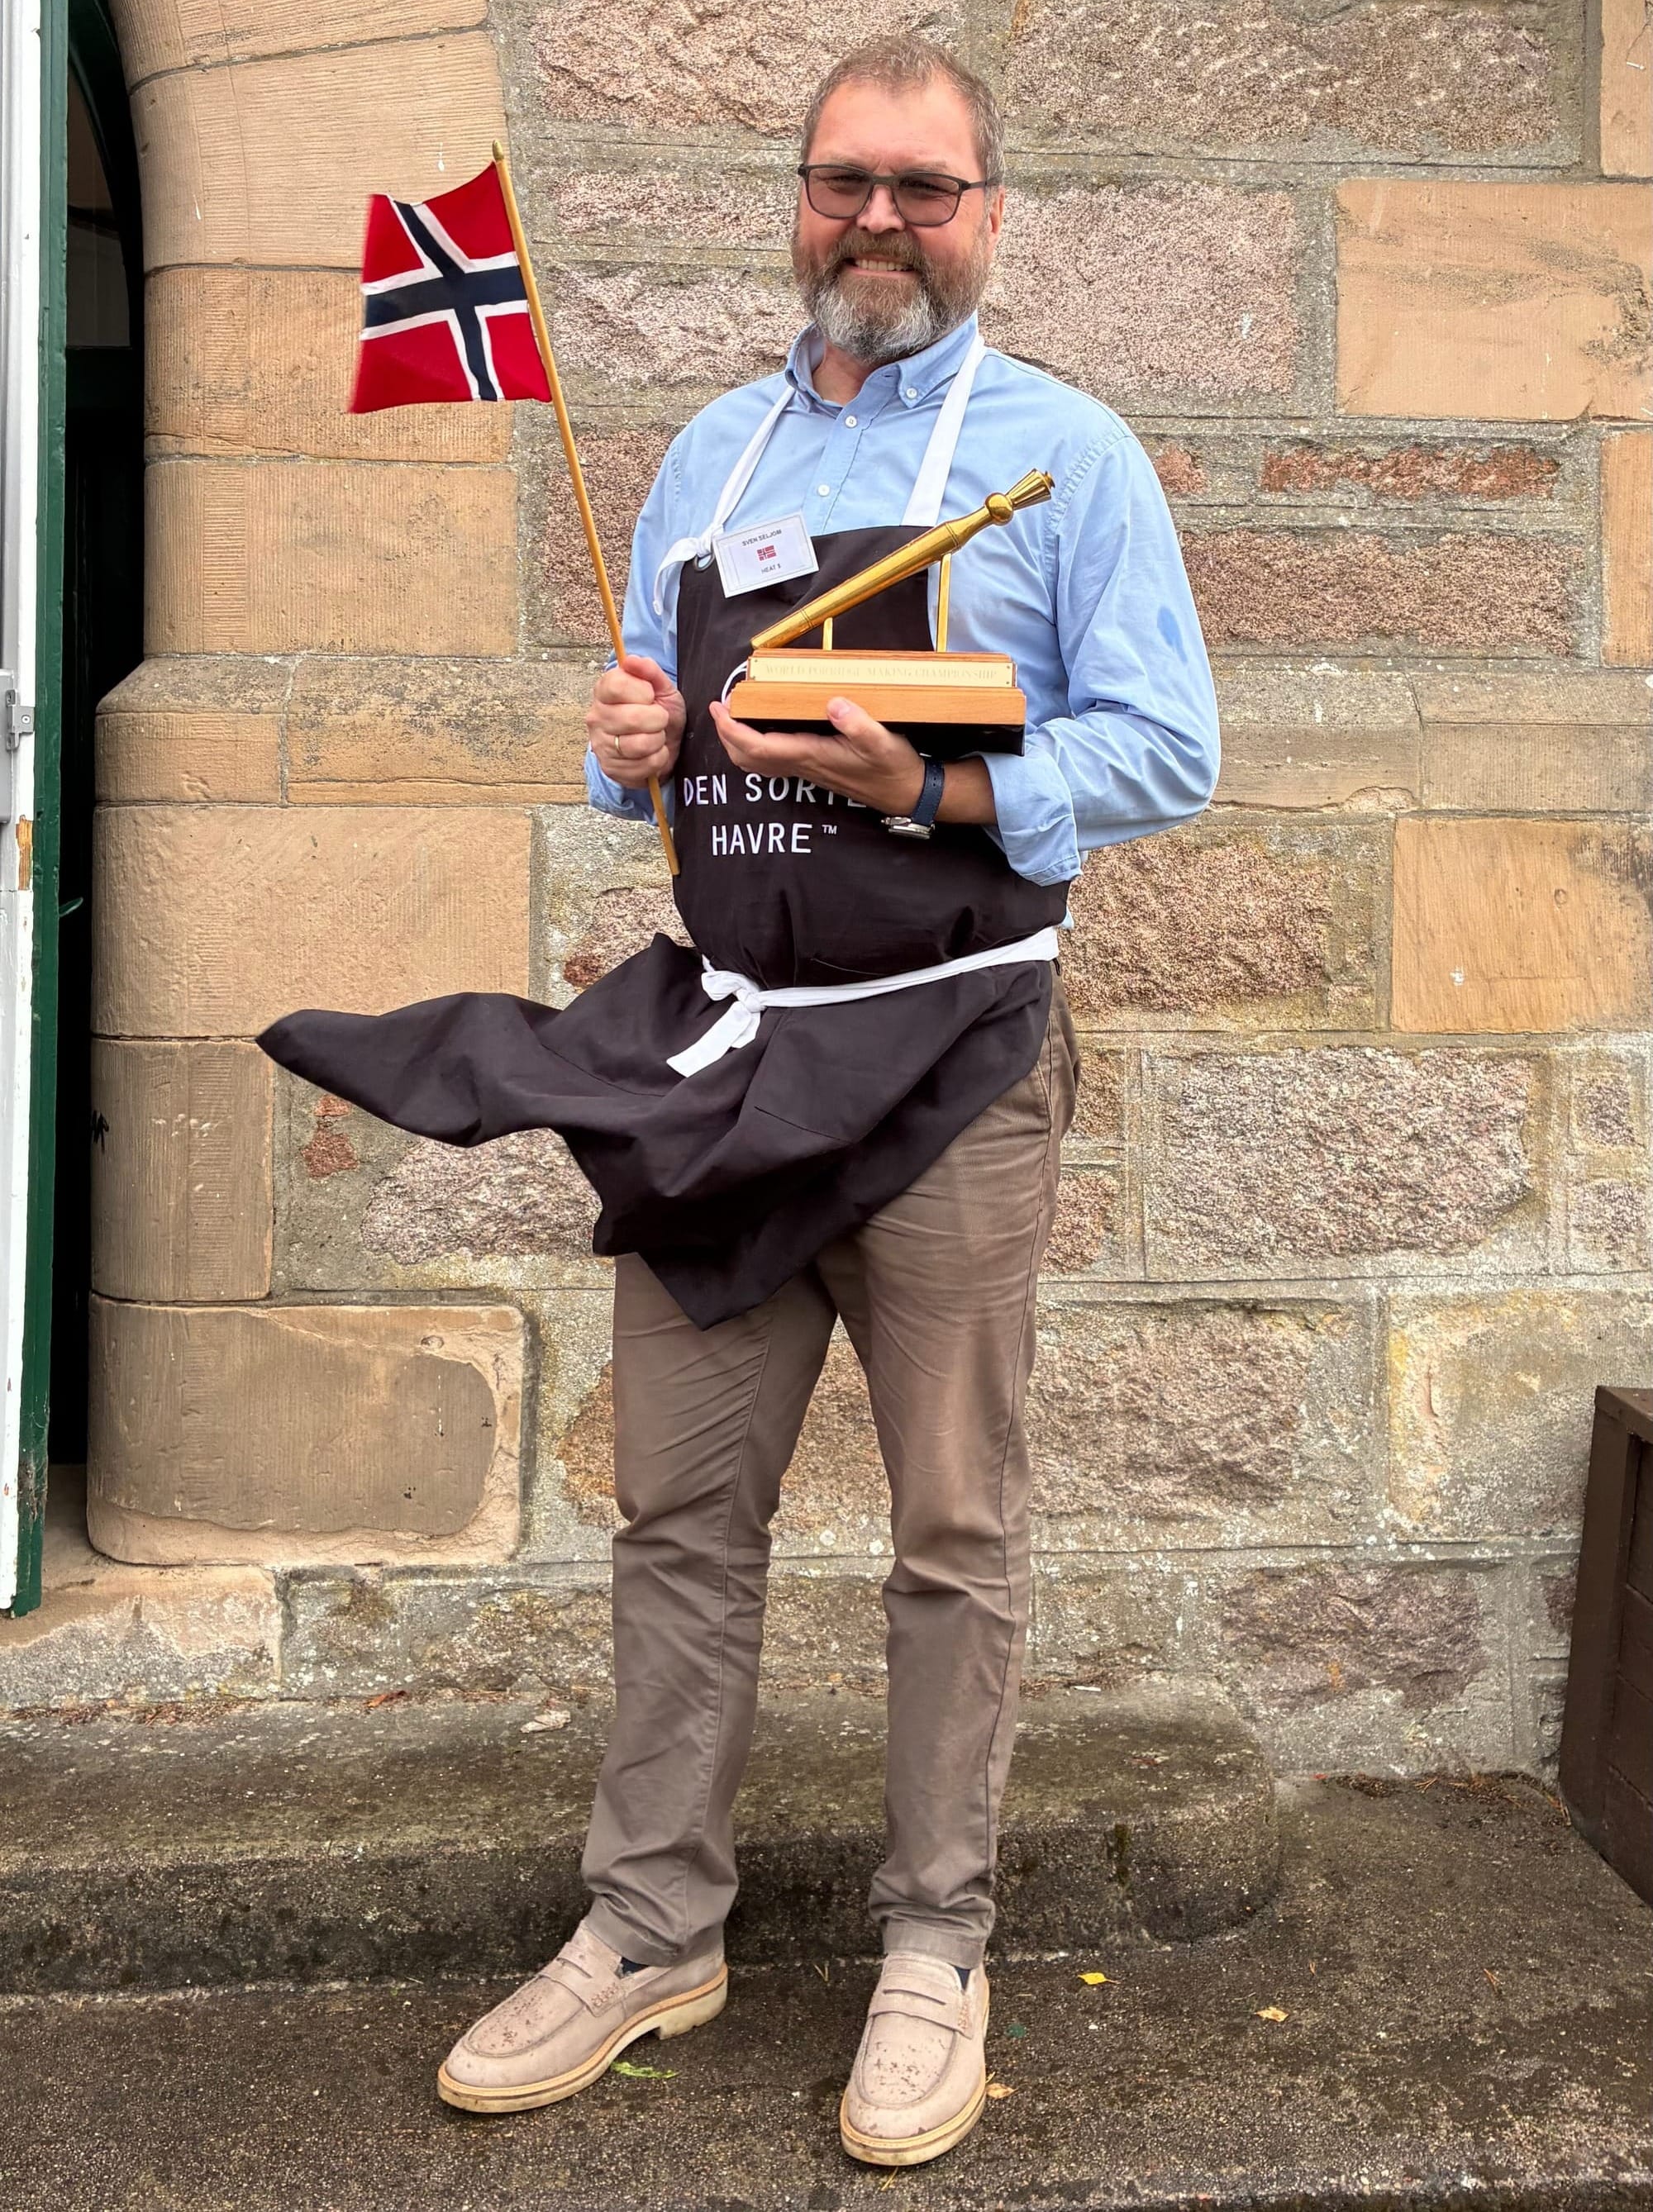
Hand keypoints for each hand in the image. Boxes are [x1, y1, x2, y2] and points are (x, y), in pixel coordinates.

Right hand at [586, 655, 686, 789]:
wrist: (662, 745)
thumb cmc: (658, 713)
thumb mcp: (661, 687)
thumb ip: (649, 671)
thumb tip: (632, 660)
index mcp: (604, 690)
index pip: (617, 685)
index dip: (643, 692)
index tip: (650, 696)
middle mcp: (597, 716)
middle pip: (632, 718)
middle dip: (657, 719)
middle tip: (658, 719)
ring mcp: (601, 744)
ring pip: (639, 744)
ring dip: (658, 740)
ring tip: (655, 736)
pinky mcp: (610, 767)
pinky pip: (644, 765)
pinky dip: (658, 759)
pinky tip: (653, 752)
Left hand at [708, 694, 925, 815]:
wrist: (906, 792)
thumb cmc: (894, 767)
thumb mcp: (882, 741)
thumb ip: (858, 724)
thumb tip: (833, 704)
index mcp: (812, 754)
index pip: (759, 746)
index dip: (733, 730)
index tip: (720, 709)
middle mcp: (803, 764)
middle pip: (750, 758)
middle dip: (727, 735)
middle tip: (718, 708)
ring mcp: (807, 769)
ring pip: (758, 762)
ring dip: (739, 742)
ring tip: (731, 717)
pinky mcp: (814, 767)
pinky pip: (773, 761)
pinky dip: (756, 747)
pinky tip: (758, 731)